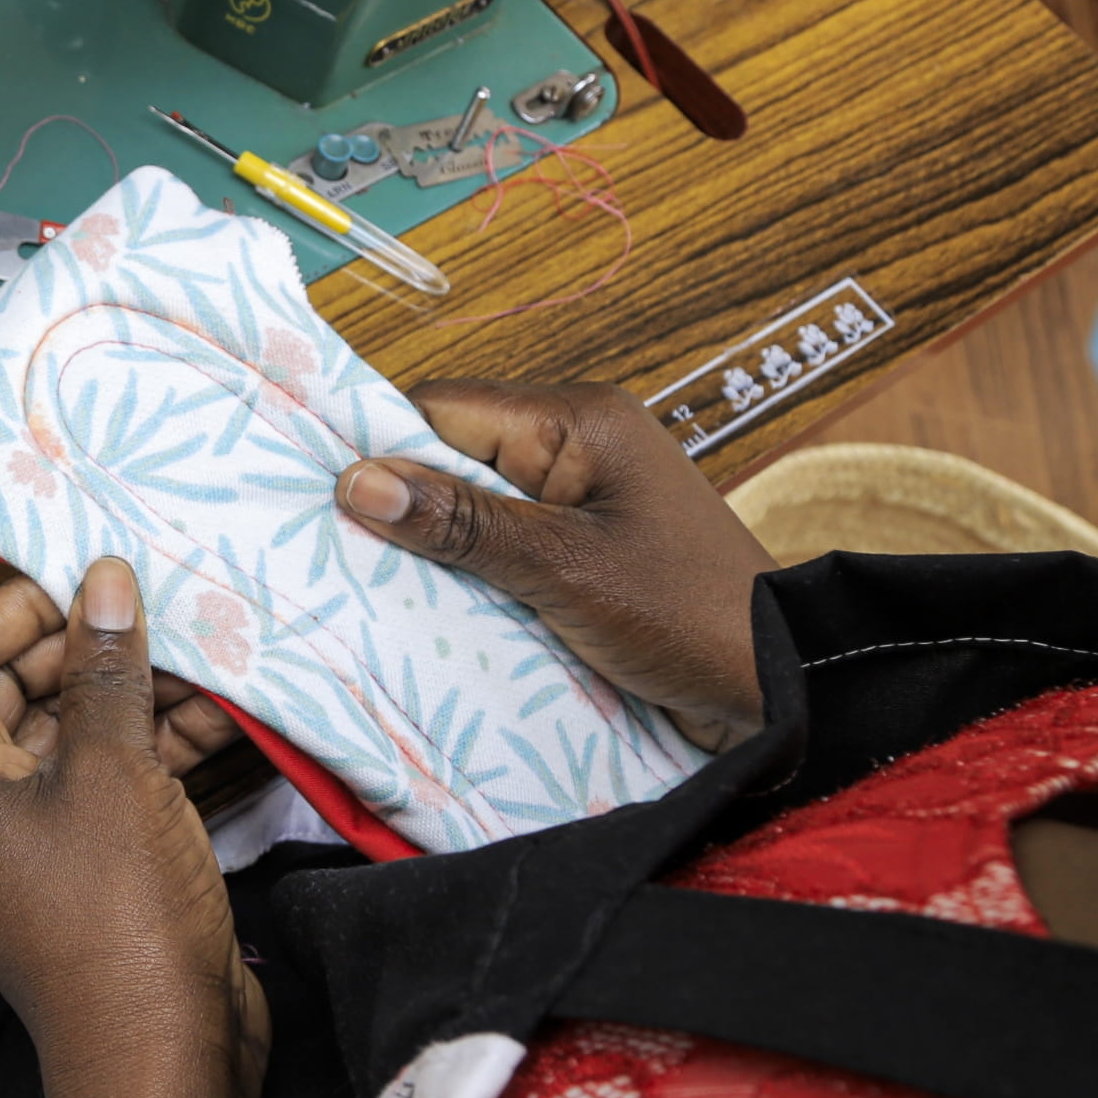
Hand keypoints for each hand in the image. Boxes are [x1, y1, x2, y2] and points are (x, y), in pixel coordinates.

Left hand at [0, 560, 268, 1097]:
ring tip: (205, 654)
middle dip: (84, 644)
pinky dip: (147, 742)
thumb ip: (106, 667)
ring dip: (129, 690)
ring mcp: (16, 836)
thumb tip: (103, 581)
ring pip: (63, 729)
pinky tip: (217, 713)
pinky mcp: (71, 861)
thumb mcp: (113, 769)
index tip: (90, 584)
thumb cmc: (115, 914)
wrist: (158, 1055)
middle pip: (5, 682)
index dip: (15, 603)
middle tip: (158, 611)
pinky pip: (96, 777)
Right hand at [335, 379, 774, 751]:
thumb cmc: (689, 617)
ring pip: (473, 506)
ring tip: (366, 582)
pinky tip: (429, 608)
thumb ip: (461, 523)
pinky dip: (469, 575)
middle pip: (453, 453)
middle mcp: (577, 446)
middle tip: (328, 547)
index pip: (445, 406)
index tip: (315, 491)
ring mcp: (581, 500)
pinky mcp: (583, 552)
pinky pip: (503, 547)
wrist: (782, 691)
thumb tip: (356, 482)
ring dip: (434, 546)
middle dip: (401, 501)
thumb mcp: (563, 569)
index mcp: (579, 421)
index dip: (380, 444)